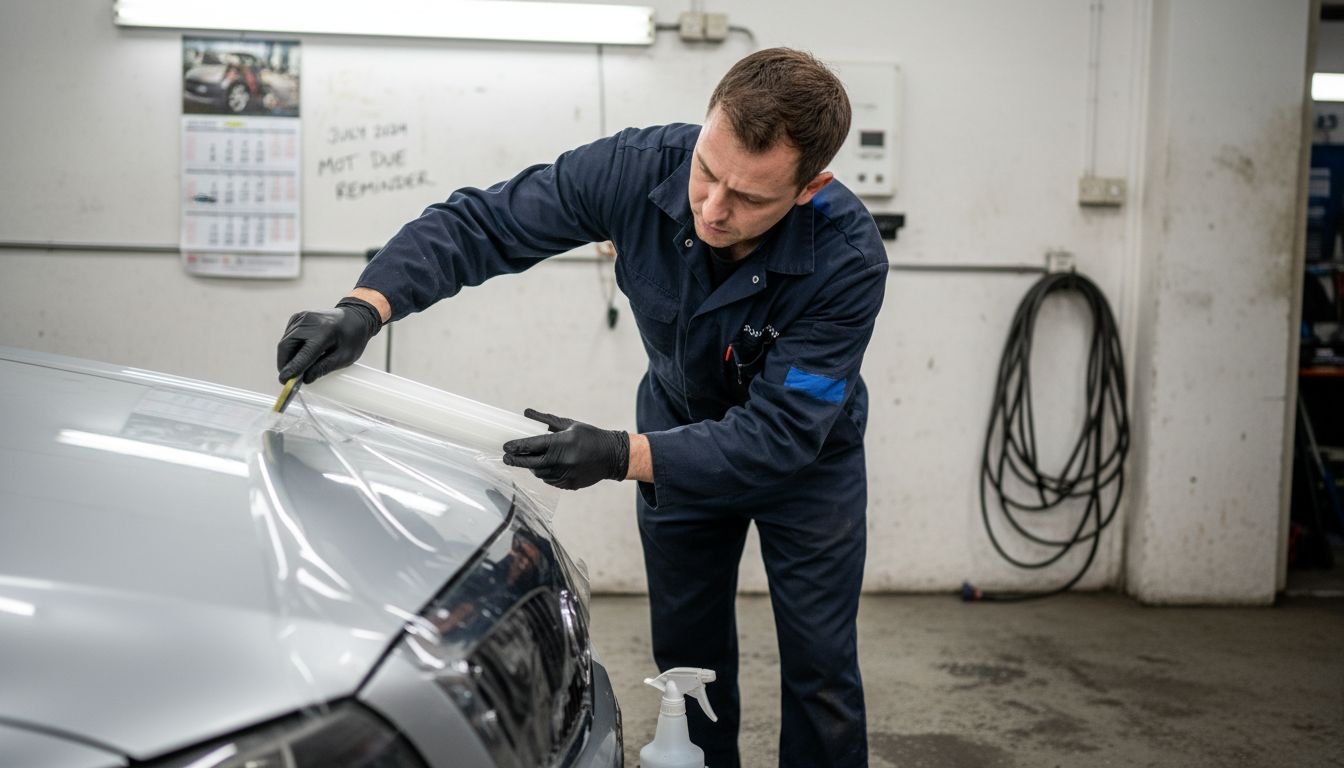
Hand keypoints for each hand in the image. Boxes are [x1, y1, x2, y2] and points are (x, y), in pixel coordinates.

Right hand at [276, 297, 381, 383]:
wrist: (354, 316)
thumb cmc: (352, 338)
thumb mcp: (345, 357)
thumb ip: (324, 368)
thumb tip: (305, 379)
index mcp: (325, 332)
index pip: (304, 354)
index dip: (292, 369)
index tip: (285, 381)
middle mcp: (310, 322)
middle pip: (286, 346)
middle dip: (284, 364)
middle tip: (288, 378)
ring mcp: (302, 317)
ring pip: (285, 342)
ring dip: (286, 357)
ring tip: (295, 368)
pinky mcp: (297, 317)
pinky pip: (287, 336)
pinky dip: (289, 348)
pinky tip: (299, 354)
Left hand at [502, 409, 629, 490]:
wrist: (612, 456)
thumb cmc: (590, 436)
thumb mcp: (569, 424)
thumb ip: (546, 420)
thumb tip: (526, 413)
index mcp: (562, 442)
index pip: (533, 445)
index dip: (516, 447)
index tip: (505, 447)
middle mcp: (563, 460)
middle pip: (531, 463)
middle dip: (517, 460)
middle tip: (506, 458)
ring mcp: (566, 475)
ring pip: (540, 473)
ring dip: (532, 467)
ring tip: (531, 460)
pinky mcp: (569, 484)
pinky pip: (550, 480)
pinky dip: (545, 474)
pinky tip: (547, 467)